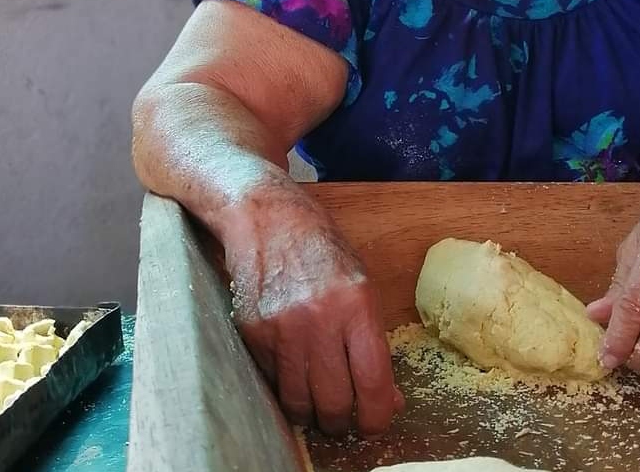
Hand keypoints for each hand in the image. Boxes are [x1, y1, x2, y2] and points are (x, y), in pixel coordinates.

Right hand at [220, 185, 403, 436]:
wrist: (265, 217)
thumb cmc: (319, 247)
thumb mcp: (360, 282)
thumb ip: (372, 340)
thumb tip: (386, 399)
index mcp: (356, 303)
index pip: (373, 383)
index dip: (376, 417)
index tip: (375, 422)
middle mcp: (319, 318)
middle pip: (333, 403)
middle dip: (341, 421)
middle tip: (343, 417)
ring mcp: (281, 327)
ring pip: (298, 402)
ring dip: (310, 412)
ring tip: (316, 401)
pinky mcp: (253, 331)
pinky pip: (271, 381)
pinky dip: (284, 385)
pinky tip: (292, 370)